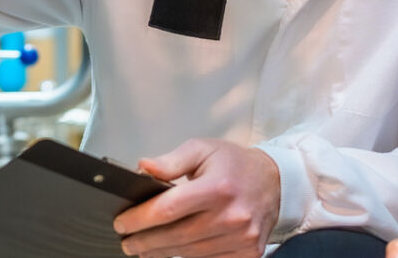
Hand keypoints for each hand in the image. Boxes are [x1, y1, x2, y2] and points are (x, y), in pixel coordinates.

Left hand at [112, 138, 280, 257]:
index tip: (121, 223)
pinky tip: (173, 253)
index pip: (167, 209)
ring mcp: (242, 237)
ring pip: (191, 253)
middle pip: (176, 236)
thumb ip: (171, 161)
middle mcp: (232, 215)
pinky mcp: (248, 252)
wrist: (275, 182)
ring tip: (145, 249)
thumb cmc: (235, 165)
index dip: (139, 219)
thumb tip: (142, 168)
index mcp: (217, 187)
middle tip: (128, 242)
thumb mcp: (202, 149)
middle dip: (145, 241)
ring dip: (163, 253)